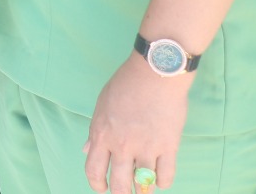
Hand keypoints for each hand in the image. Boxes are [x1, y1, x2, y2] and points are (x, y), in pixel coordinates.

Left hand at [83, 53, 189, 192]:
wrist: (154, 72)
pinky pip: (165, 176)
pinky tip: (160, 178)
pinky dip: (162, 182)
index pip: (93, 170)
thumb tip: (87, 149)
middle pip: (119, 185)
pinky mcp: (168, 146)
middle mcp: (122, 146)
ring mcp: (146, 148)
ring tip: (143, 188)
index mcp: (102, 135)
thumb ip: (95, 130)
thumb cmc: (126, 84)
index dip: (96, 185)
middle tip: (125, 192)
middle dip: (121, 193)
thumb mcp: (102, 105)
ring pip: (143, 185)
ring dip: (143, 190)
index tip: (102, 188)